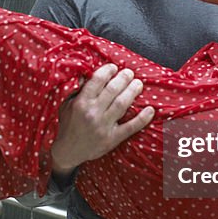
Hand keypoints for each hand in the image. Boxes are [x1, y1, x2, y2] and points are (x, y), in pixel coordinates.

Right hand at [51, 63, 154, 178]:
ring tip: (139, 84)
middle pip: (112, 90)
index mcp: (81, 102)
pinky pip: (130, 127)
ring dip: (133, 92)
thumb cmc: (68, 125)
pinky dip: (142, 119)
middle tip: (130, 73)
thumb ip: (76, 90)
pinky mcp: (112, 139)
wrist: (68, 151)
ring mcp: (103, 126)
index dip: (107, 71)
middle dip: (123, 78)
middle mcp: (93, 113)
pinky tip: (150, 110)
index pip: (97, 81)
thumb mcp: (66, 105)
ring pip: (122, 104)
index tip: (113, 67)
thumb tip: (86, 74)